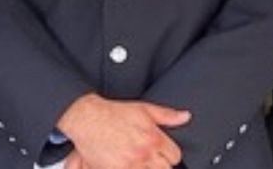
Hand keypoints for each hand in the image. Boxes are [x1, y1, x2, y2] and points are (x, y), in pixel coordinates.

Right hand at [57, 93, 190, 168]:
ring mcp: (130, 164)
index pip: (175, 156)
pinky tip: (127, 162)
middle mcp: (144, 152)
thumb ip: (167, 114)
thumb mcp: (142, 109)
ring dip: (146, 167)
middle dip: (158, 163)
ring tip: (137, 159)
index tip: (160, 152)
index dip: (168, 153)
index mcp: (153, 137)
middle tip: (147, 156)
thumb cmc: (113, 113)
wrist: (86, 117)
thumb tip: (186, 116)